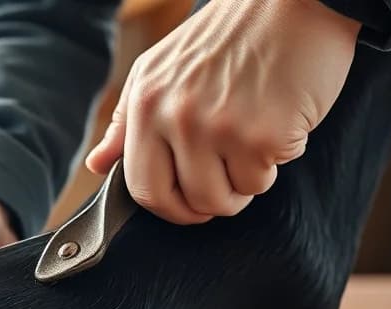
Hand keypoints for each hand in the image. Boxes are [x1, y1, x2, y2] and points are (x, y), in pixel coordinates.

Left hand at [85, 0, 360, 222]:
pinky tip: (278, 123)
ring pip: (225, 200)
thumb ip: (126, 121)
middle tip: (227, 183)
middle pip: (185, 203)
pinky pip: (262, 181)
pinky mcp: (261, 136)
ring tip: (253, 143)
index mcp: (146, 104)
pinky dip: (274, 162)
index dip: (168, 207)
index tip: (187, 203)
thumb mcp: (160, 70)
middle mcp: (176, 118)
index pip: (142, 188)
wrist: (293, 2)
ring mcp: (218, 129)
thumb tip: (97, 164)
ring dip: (244, 183)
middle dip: (207, 206)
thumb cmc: (229, 36)